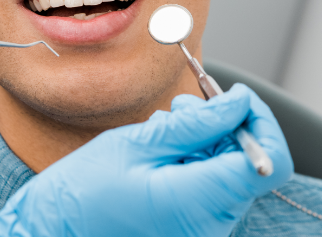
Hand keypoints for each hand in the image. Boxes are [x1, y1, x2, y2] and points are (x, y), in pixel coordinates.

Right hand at [0, 84, 292, 236]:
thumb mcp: (135, 143)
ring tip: (160, 133)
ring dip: (203, 145)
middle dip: (221, 128)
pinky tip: (159, 156)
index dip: (258, 122)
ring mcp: (202, 233)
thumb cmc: (82, 192)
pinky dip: (192, 165)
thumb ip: (195, 124)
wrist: (53, 230)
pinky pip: (209, 191)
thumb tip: (238, 103)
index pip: (268, 162)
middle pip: (247, 165)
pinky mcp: (190, 232)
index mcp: (198, 203)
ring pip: (227, 175)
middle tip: (179, 111)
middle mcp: (211, 226)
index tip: (234, 98)